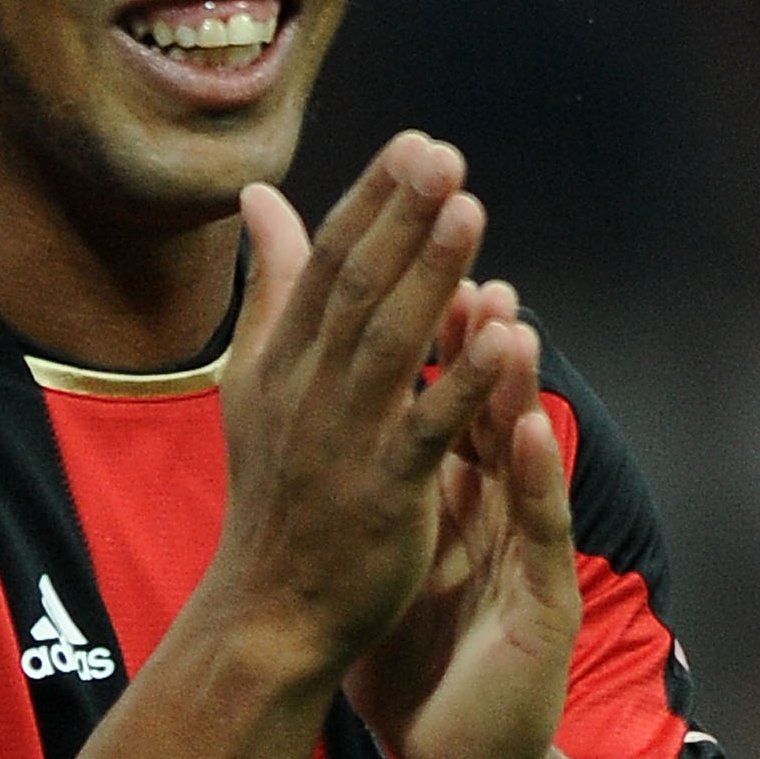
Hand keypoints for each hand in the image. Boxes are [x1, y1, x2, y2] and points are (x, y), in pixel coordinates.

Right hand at [207, 132, 499, 688]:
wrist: (267, 613)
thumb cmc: (273, 496)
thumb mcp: (255, 381)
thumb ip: (270, 288)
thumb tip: (261, 198)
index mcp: (279, 361)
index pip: (325, 263)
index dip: (372, 202)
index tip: (415, 144)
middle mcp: (305, 391)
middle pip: (356, 289)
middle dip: (401, 218)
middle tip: (443, 153)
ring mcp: (342, 442)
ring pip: (389, 345)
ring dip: (430, 275)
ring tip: (470, 210)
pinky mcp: (381, 495)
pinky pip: (426, 429)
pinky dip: (462, 380)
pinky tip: (504, 334)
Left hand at [342, 278, 581, 758]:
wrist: (459, 758)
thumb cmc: (422, 656)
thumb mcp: (380, 553)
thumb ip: (358, 479)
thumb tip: (315, 422)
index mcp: (453, 490)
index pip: (438, 389)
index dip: (419, 321)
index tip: (395, 243)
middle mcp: (495, 505)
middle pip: (484, 399)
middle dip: (472, 320)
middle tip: (462, 233)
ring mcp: (524, 550)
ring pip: (522, 453)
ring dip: (514, 381)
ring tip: (505, 309)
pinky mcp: (545, 601)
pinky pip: (542, 532)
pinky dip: (538, 478)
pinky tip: (534, 430)